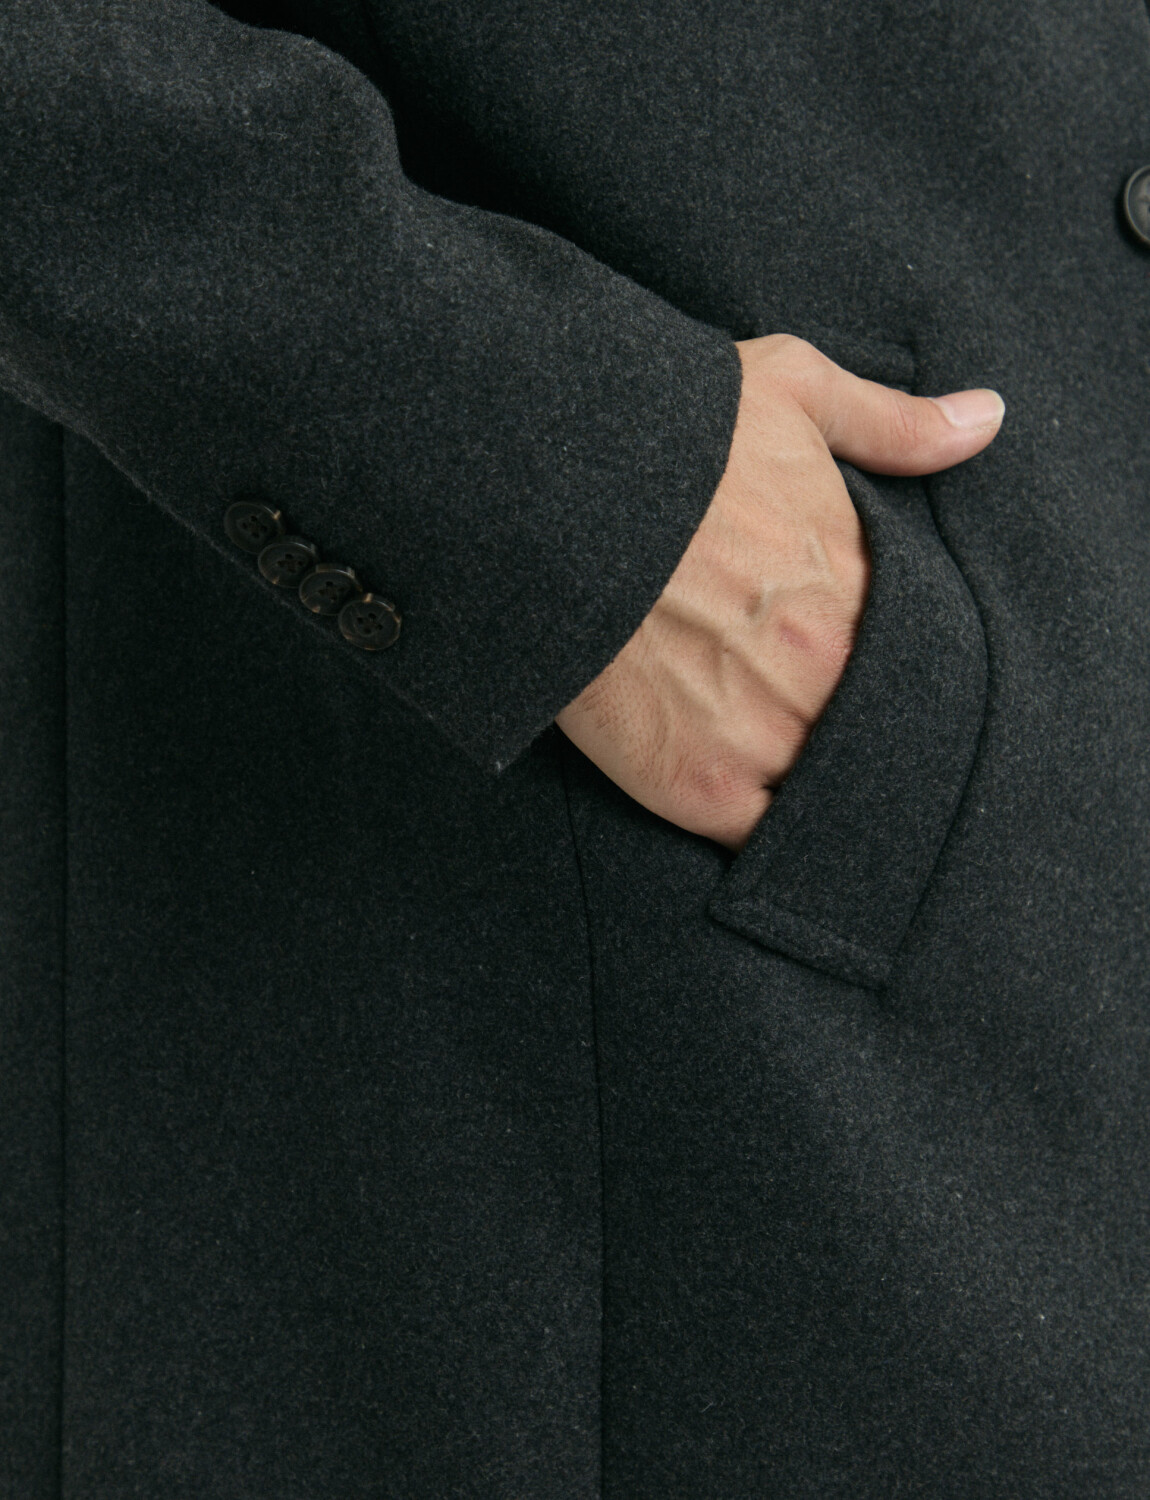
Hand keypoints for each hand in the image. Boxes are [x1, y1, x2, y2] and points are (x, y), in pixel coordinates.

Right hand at [556, 334, 1003, 850]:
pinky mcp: (701, 787)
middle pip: (877, 735)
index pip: (920, 662)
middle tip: (817, 718)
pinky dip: (769, 840)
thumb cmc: (667, 439)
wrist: (548, 498)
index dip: (901, 672)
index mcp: (861, 592)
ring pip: (827, 793)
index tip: (870, 668)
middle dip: (859, 730)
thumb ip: (892, 423)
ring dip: (819, 788)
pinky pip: (763, 842)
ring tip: (788, 769)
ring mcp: (767, 739)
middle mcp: (827, 675)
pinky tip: (758, 819)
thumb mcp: (791, 392)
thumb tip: (986, 418)